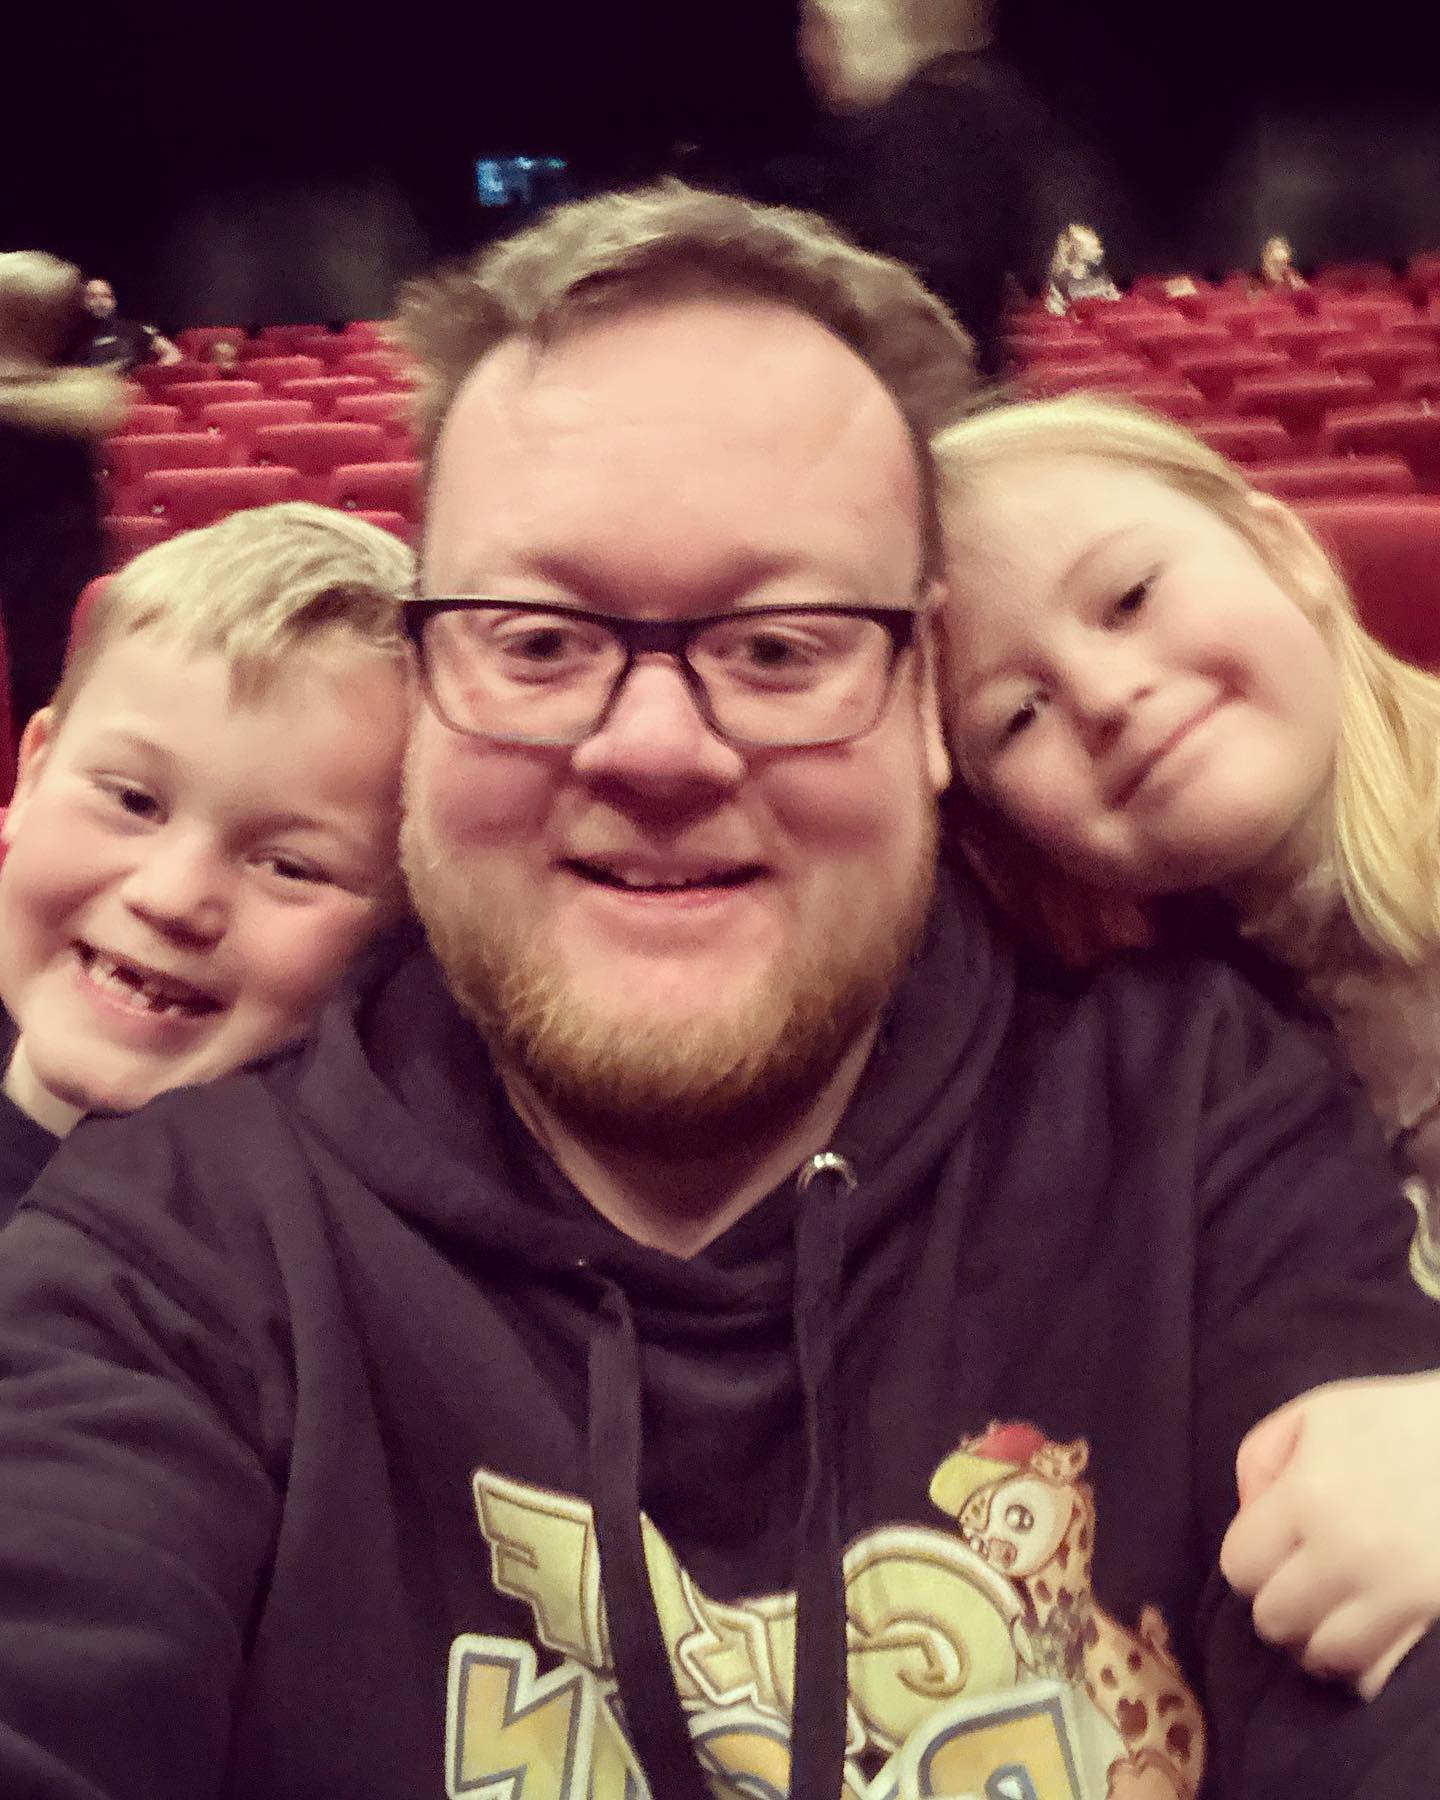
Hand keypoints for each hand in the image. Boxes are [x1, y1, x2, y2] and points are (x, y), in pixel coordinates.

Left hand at [1220, 1371, 1439, 1698]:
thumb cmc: (1400, 1420)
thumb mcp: (1317, 1414)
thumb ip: (1261, 1459)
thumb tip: (1245, 1516)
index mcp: (1310, 1492)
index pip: (1240, 1566)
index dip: (1251, 1561)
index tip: (1274, 1549)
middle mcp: (1349, 1549)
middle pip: (1274, 1619)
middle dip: (1280, 1601)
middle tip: (1304, 1581)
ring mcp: (1399, 1591)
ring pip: (1325, 1656)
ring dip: (1319, 1639)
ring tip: (1335, 1610)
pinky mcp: (1434, 1616)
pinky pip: (1378, 1675)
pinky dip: (1364, 1665)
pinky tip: (1369, 1634)